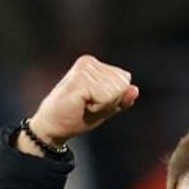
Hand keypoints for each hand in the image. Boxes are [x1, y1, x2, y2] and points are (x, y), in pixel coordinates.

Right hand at [21, 54, 138, 152]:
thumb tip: (135, 89)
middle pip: (121, 85)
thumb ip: (121, 99)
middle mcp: (89, 62)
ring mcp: (84, 69)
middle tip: (88, 105)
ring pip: (114, 91)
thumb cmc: (77, 116)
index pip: (124, 81)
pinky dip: (97, 108)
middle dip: (109, 102)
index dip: (114, 99)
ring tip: (84, 105)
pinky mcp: (80, 79)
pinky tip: (82, 105)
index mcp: (95, 65)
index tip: (94, 102)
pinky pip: (105, 98)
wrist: (53, 127)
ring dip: (102, 105)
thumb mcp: (104, 108)